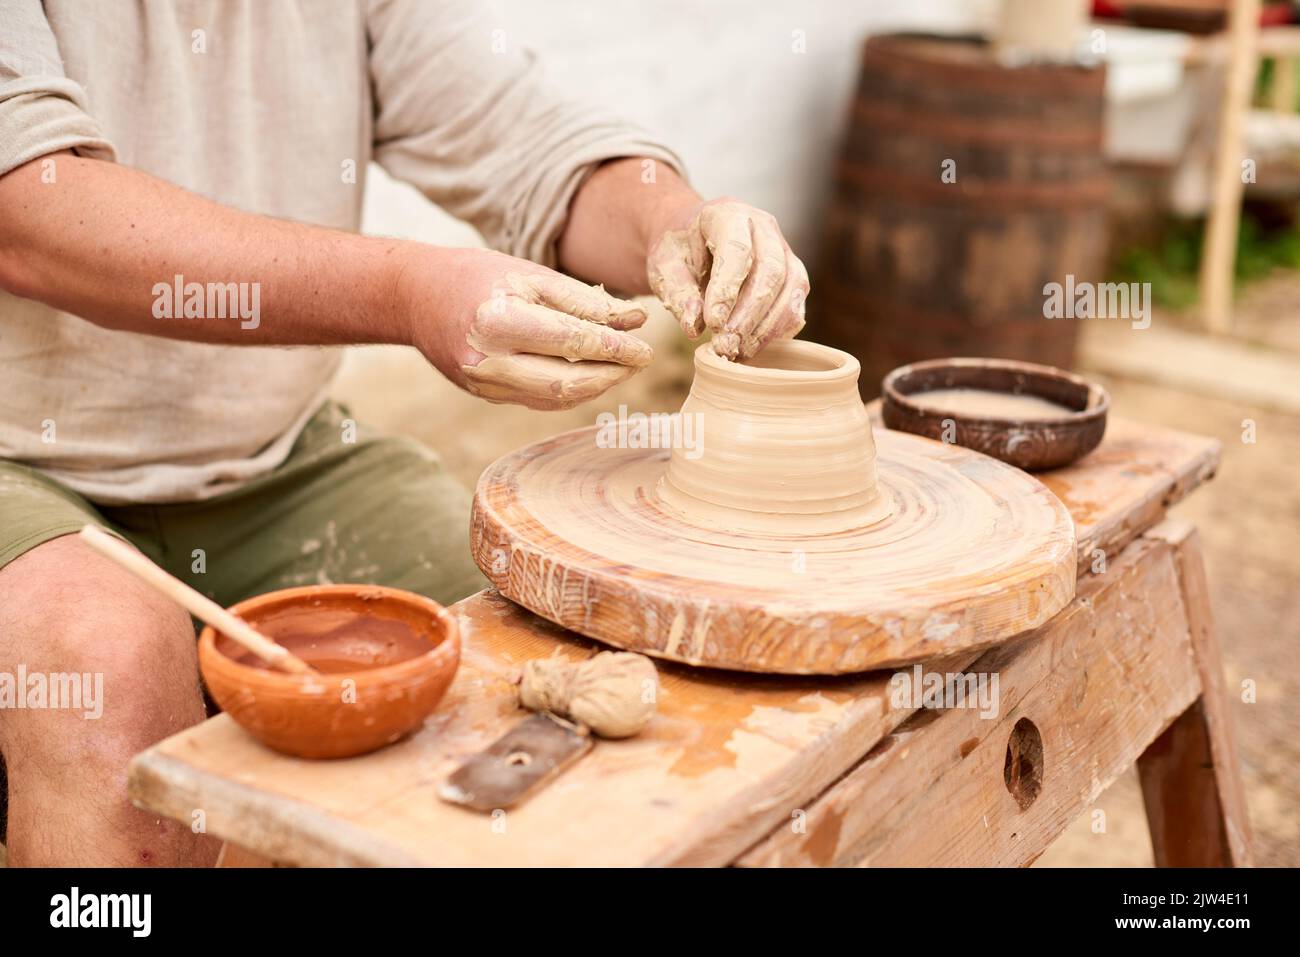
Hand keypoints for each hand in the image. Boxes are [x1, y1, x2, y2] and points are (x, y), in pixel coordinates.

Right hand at [406, 249, 651, 410]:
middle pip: (568, 381)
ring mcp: (484, 384)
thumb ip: (584, 301)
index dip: (617, 349)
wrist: (416, 296)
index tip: (647, 349)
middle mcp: (489, 360)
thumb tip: (636, 321)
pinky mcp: (485, 395)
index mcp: (500, 320)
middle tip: (641, 362)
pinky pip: (539, 401)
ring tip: (621, 368)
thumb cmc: (477, 276)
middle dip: (612, 374)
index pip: (574, 341)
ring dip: (596, 386)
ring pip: (556, 398)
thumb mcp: (531, 276)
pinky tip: (591, 375)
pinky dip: (571, 391)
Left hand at [646, 198, 808, 360]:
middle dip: (750, 314)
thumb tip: (694, 327)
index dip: (727, 289)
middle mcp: (764, 228)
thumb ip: (678, 294)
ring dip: (766, 327)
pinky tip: (753, 346)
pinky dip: (778, 330)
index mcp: (728, 215)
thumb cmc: (679, 253)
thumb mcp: (665, 267)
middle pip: (771, 270)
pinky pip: (796, 304)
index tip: (712, 324)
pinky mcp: (792, 276)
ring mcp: (784, 251)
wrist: (692, 243)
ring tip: (738, 351)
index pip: (737, 250)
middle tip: (726, 345)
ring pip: (791, 288)